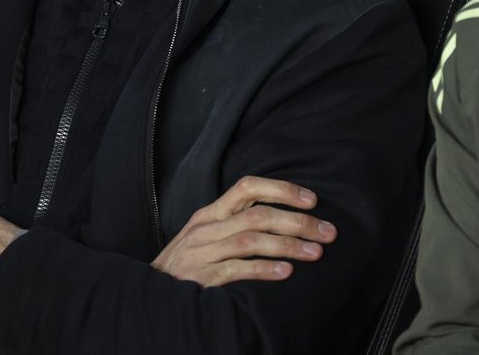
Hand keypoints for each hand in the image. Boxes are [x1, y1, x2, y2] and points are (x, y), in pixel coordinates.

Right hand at [151, 176, 336, 287]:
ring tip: (315, 252)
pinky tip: (286, 273)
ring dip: (288, 245)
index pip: (248, 187)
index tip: (312, 199)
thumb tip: (280, 217)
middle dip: (297, 221)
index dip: (282, 189)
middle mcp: (207, 228)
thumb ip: (234, 223)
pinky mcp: (202, 277)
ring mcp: (203, 252)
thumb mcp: (205, 235)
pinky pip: (236, 269)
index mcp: (211, 213)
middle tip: (327, 231)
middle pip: (257, 214)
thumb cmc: (187, 263)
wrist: (151, 291)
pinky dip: (263, 270)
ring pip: (251, 239)